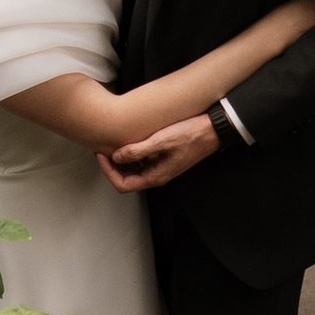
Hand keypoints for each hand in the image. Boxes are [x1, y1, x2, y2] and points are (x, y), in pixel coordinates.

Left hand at [100, 116, 219, 190]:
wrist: (213, 130)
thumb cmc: (190, 135)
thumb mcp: (161, 141)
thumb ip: (137, 150)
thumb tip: (116, 157)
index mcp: (156, 176)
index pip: (123, 184)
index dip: (108, 171)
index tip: (102, 154)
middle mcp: (157, 175)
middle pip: (126, 178)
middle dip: (112, 166)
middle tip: (104, 148)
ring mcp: (161, 167)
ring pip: (134, 169)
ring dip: (122, 159)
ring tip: (115, 142)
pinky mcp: (164, 158)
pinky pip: (143, 161)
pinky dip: (133, 153)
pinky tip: (131, 140)